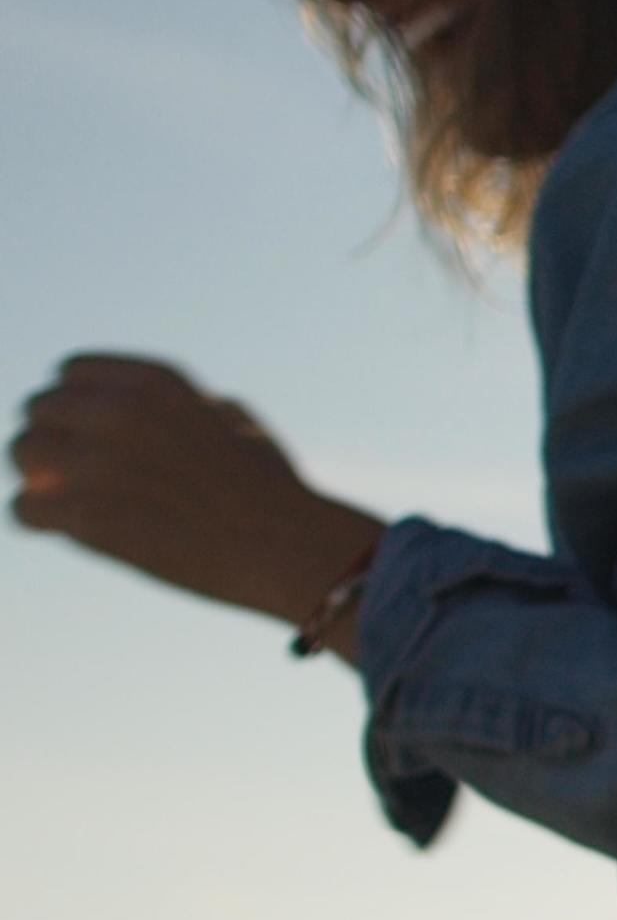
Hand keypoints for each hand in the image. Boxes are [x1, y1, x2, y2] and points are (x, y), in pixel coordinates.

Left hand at [12, 353, 384, 638]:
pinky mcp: (87, 515)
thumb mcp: (235, 422)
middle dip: (52, 440)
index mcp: (156, 383)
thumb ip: (183, 406)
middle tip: (73, 472)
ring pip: (21, 452)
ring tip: (66, 498)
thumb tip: (156, 409)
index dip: (73, 403)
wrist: (287, 546)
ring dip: (38, 476)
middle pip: (38, 410)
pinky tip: (66, 528)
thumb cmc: (271, 489)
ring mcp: (99, 462)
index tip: (86, 431)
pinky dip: (39, 519)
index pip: (71, 373)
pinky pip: (24, 508)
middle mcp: (120, 412)